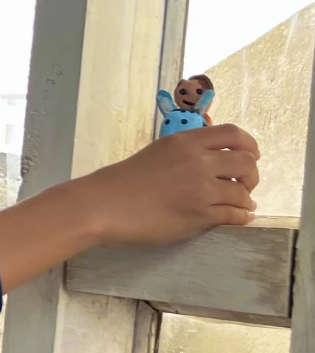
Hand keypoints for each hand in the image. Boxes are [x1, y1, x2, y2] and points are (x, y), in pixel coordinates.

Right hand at [77, 123, 259, 247]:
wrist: (101, 207)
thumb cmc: (119, 183)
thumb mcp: (155, 154)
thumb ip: (183, 156)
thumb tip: (206, 167)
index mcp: (184, 142)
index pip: (233, 134)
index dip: (249, 145)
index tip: (251, 156)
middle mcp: (197, 161)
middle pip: (246, 162)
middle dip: (252, 175)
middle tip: (245, 185)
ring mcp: (200, 189)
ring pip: (242, 192)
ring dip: (246, 199)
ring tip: (241, 205)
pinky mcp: (199, 215)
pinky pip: (234, 215)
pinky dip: (241, 217)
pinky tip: (239, 218)